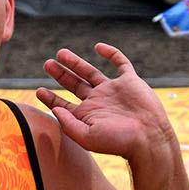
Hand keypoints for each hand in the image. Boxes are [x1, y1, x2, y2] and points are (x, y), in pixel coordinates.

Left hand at [35, 43, 173, 159]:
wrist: (149, 138)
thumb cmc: (119, 142)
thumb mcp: (87, 137)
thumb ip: (69, 123)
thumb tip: (54, 109)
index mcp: (87, 115)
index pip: (64, 104)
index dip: (51, 98)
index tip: (39, 91)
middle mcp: (98, 101)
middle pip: (74, 84)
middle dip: (61, 74)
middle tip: (47, 64)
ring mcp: (113, 90)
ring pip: (91, 72)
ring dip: (76, 63)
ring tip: (61, 53)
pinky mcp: (129, 81)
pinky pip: (120, 63)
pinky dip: (110, 53)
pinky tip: (98, 47)